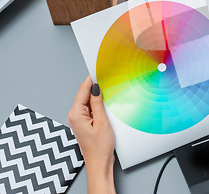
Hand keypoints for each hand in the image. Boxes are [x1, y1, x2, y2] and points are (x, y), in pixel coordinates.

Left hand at [68, 76, 115, 193]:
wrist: (99, 163)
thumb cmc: (99, 147)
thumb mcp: (102, 121)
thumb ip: (97, 103)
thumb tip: (95, 88)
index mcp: (75, 114)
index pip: (82, 90)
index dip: (91, 79)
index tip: (98, 70)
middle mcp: (74, 115)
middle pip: (84, 94)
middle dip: (95, 87)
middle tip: (108, 79)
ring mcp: (78, 119)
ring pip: (88, 101)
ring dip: (97, 96)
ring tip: (109, 91)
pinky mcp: (84, 123)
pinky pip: (90, 108)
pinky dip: (97, 104)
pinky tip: (106, 104)